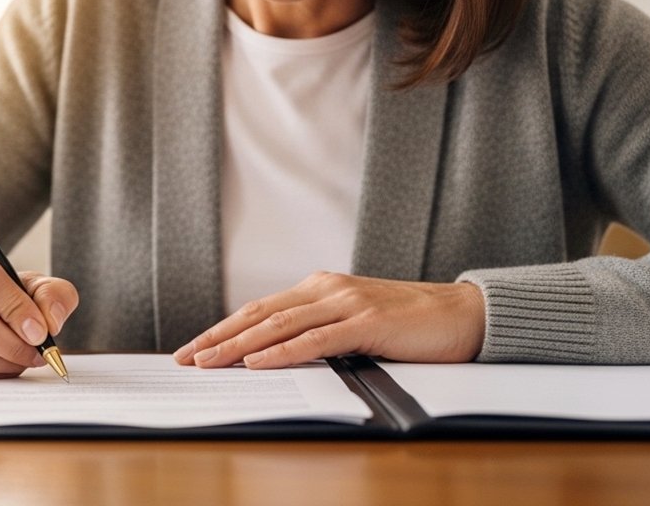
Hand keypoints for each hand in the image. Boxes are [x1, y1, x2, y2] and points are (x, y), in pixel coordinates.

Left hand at [172, 272, 484, 369]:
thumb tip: (276, 355)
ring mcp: (345, 302)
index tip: (193, 348)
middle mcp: (326, 289)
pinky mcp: (367, 321)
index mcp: (319, 288)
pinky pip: (316, 339)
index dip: (222, 329)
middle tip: (186, 358)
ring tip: (209, 361)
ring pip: (279, 325)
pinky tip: (259, 361)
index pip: (259, 310)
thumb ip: (319, 332)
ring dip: (239, 346)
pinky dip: (283, 351)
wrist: (463, 314)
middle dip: (218, 337)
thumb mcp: (354, 325)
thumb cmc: (410, 325)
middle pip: (259, 315)